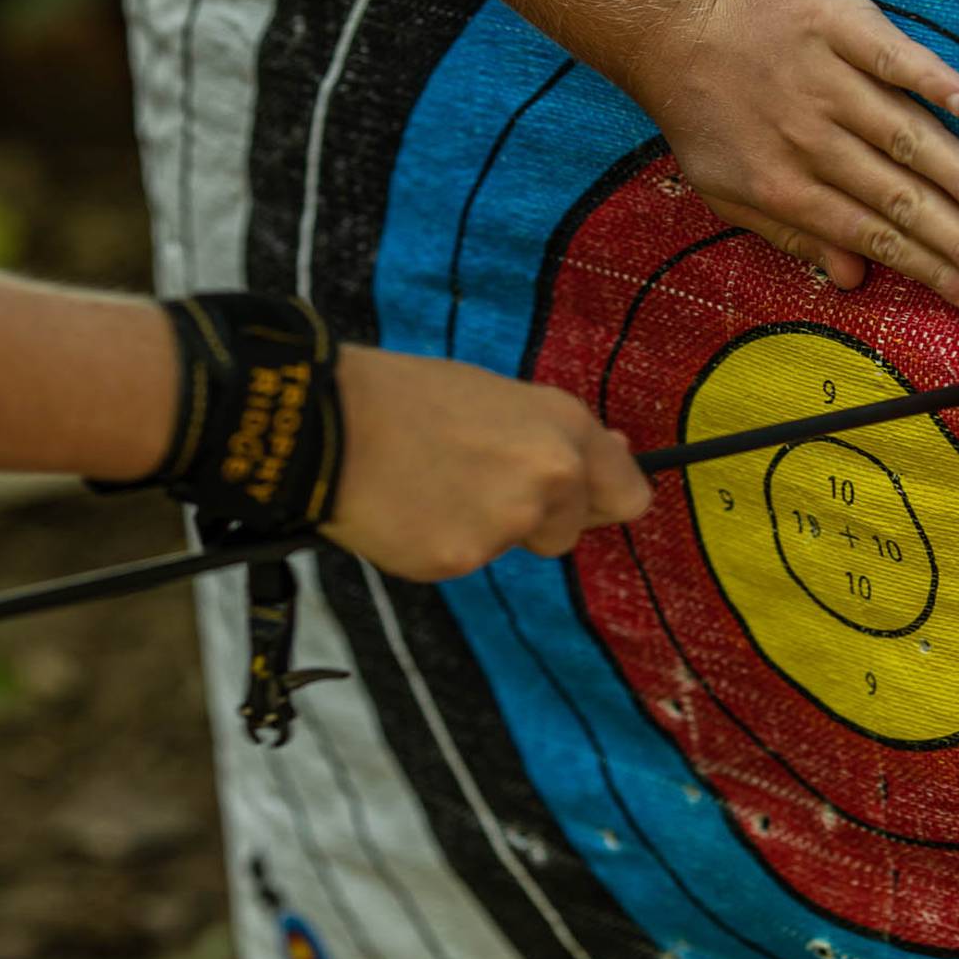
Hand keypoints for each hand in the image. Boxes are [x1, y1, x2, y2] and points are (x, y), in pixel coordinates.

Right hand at [324, 347, 652, 581]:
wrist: (329, 421)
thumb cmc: (405, 397)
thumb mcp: (495, 395)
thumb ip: (554, 434)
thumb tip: (619, 454)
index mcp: (562, 426)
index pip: (629, 493)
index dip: (601, 499)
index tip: (581, 501)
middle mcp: (551, 475)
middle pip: (568, 531)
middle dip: (532, 520)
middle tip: (472, 483)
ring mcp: (508, 522)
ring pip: (510, 546)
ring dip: (481, 531)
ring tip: (429, 486)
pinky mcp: (462, 560)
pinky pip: (462, 562)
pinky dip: (436, 545)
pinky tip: (405, 508)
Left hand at [621, 0, 958, 311]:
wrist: (671, 23)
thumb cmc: (701, 113)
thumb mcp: (725, 190)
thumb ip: (791, 236)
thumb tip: (854, 280)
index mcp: (787, 186)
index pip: (873, 237)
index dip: (929, 269)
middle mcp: (813, 140)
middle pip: (898, 199)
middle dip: (958, 244)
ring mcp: (829, 80)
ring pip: (906, 137)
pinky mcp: (839, 25)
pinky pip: (892, 56)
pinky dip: (930, 79)